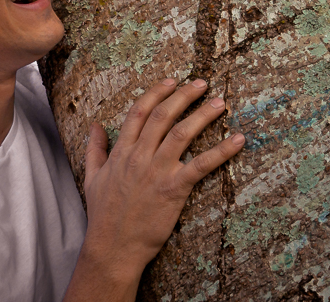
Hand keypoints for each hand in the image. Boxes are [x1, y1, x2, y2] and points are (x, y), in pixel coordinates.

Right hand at [64, 78, 243, 301]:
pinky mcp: (173, 189)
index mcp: (122, 151)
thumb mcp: (92, 178)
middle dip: (184, 95)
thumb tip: (95, 125)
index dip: (157, 92)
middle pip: (163, 115)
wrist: (113, 248)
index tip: (172, 80)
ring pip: (182, 133)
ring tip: (220, 102)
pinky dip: (222, 150)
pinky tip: (238, 140)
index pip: (139, 111)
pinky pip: (201, 165)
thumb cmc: (104, 215)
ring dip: (203, 114)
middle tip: (202, 83)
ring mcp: (156, 171)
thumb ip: (95, 149)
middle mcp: (139, 156)